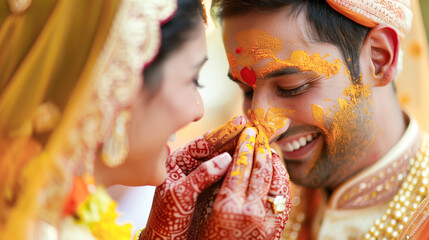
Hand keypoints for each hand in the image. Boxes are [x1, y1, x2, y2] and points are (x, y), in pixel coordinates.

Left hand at [140, 116, 246, 239]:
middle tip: (253, 128)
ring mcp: (199, 175)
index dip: (222, 132)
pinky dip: (236, 166)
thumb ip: (201, 176)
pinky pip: (224, 173)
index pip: (202, 142)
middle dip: (233, 138)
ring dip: (237, 150)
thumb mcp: (181, 196)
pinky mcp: (207, 187)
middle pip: (214, 147)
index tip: (240, 122)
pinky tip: (250, 161)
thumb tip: (226, 159)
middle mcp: (188, 165)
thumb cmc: (167, 220)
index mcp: (176, 161)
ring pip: (221, 159)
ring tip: (255, 140)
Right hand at [197, 127, 290, 239]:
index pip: (240, 166)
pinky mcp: (276, 229)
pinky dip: (281, 180)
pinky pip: (283, 197)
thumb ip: (211, 183)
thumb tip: (224, 157)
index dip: (244, 146)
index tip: (246, 132)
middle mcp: (251, 212)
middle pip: (261, 170)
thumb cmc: (202, 238)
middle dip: (260, 148)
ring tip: (268, 149)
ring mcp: (267, 222)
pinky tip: (276, 172)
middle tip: (258, 134)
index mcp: (228, 206)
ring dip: (273, 162)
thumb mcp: (202, 212)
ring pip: (277, 182)